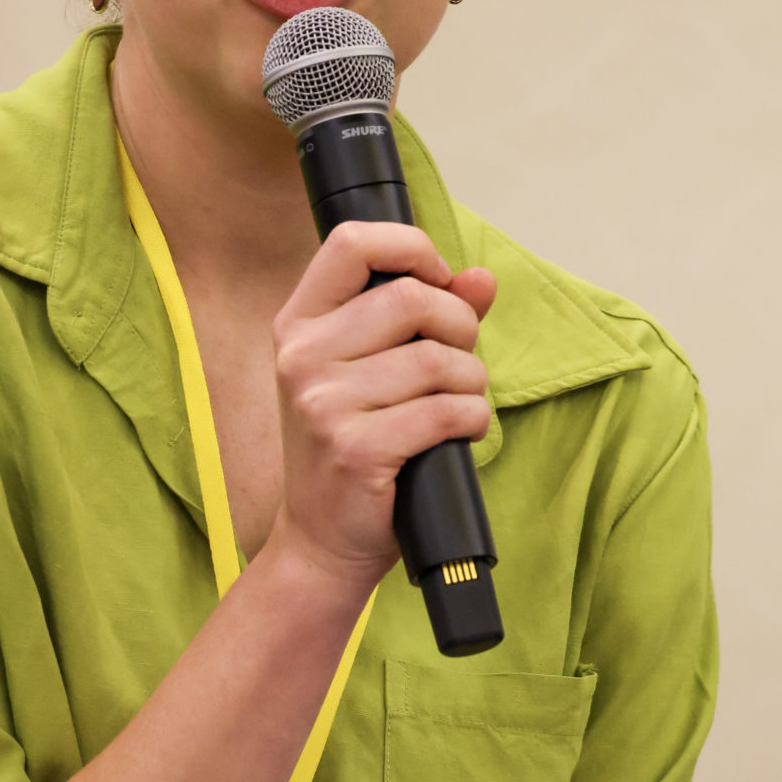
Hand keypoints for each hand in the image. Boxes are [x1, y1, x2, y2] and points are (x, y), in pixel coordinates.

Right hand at [269, 221, 495, 586]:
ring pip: (438, 360)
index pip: (352, 242)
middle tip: (460, 362)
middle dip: (460, 327)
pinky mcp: (354, 449)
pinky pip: (445, 411)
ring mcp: (322, 403)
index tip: (438, 280)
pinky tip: (460, 432)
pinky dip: (471, 419)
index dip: (411, 248)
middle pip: (412, 298)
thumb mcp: (375, 371)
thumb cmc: (353, 446)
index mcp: (300, 323)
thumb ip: (428, 316)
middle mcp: (302, 356)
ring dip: (471, 383)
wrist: (321, 539)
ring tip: (460, 403)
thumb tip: (481, 278)